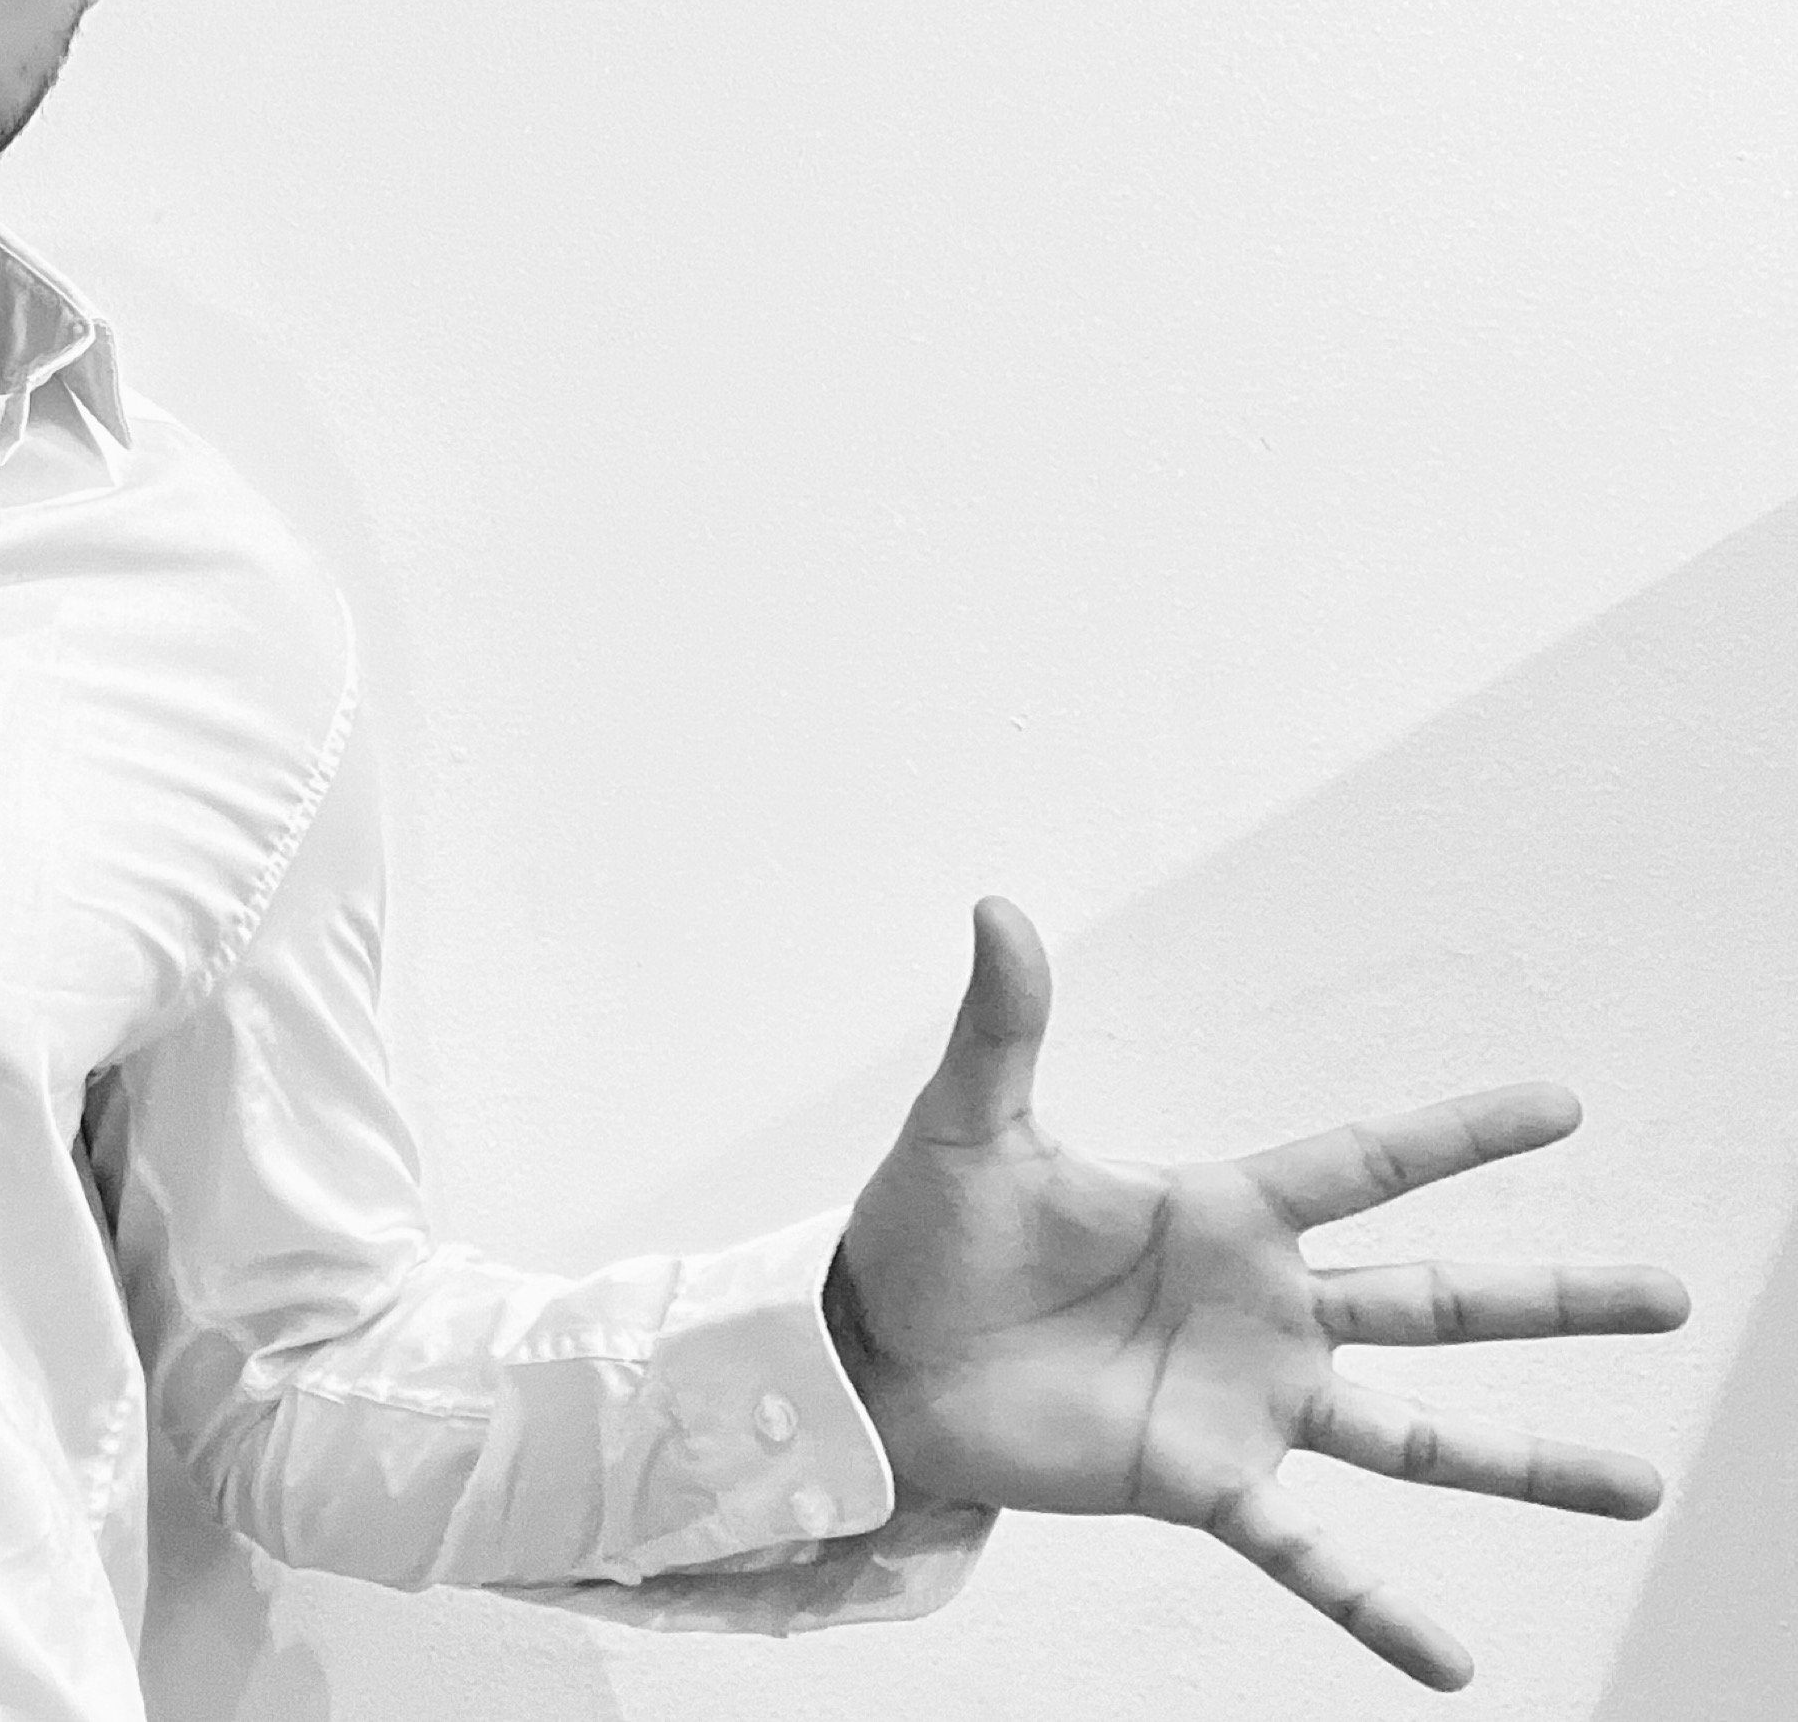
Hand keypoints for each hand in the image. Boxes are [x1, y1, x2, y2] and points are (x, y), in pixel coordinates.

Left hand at [831, 898, 1689, 1691]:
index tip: (1562, 1103)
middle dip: (1554, 1298)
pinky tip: (1452, 1665)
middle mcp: (1261, 1308)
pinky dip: (1376, 1610)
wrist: (874, 1355)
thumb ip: (1002, 1023)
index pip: (1366, 1163)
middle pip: (1437, 1298)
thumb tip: (997, 904)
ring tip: (1641, 1483)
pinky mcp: (1200, 1483)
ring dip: (1525, 1462)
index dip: (1461, 1132)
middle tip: (1674, 1296)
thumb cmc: (923, 1232)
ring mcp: (1244, 1403)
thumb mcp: (968, 1122)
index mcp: (1220, 1212)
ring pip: (1415, 1434)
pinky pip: (1306, 1556)